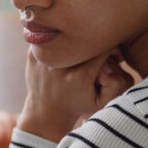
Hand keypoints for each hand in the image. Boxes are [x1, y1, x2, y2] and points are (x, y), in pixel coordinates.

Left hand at [16, 47, 134, 142]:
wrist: (46, 111)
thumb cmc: (78, 103)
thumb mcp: (100, 99)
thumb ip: (115, 81)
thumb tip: (114, 54)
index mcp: (80, 77)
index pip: (102, 49)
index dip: (112, 48)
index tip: (114, 56)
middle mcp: (60, 66)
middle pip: (84, 42)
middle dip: (95, 45)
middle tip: (99, 54)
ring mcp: (44, 60)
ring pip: (67, 37)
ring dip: (76, 42)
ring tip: (79, 56)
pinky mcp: (32, 56)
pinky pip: (51, 39)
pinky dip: (59, 43)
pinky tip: (62, 55)